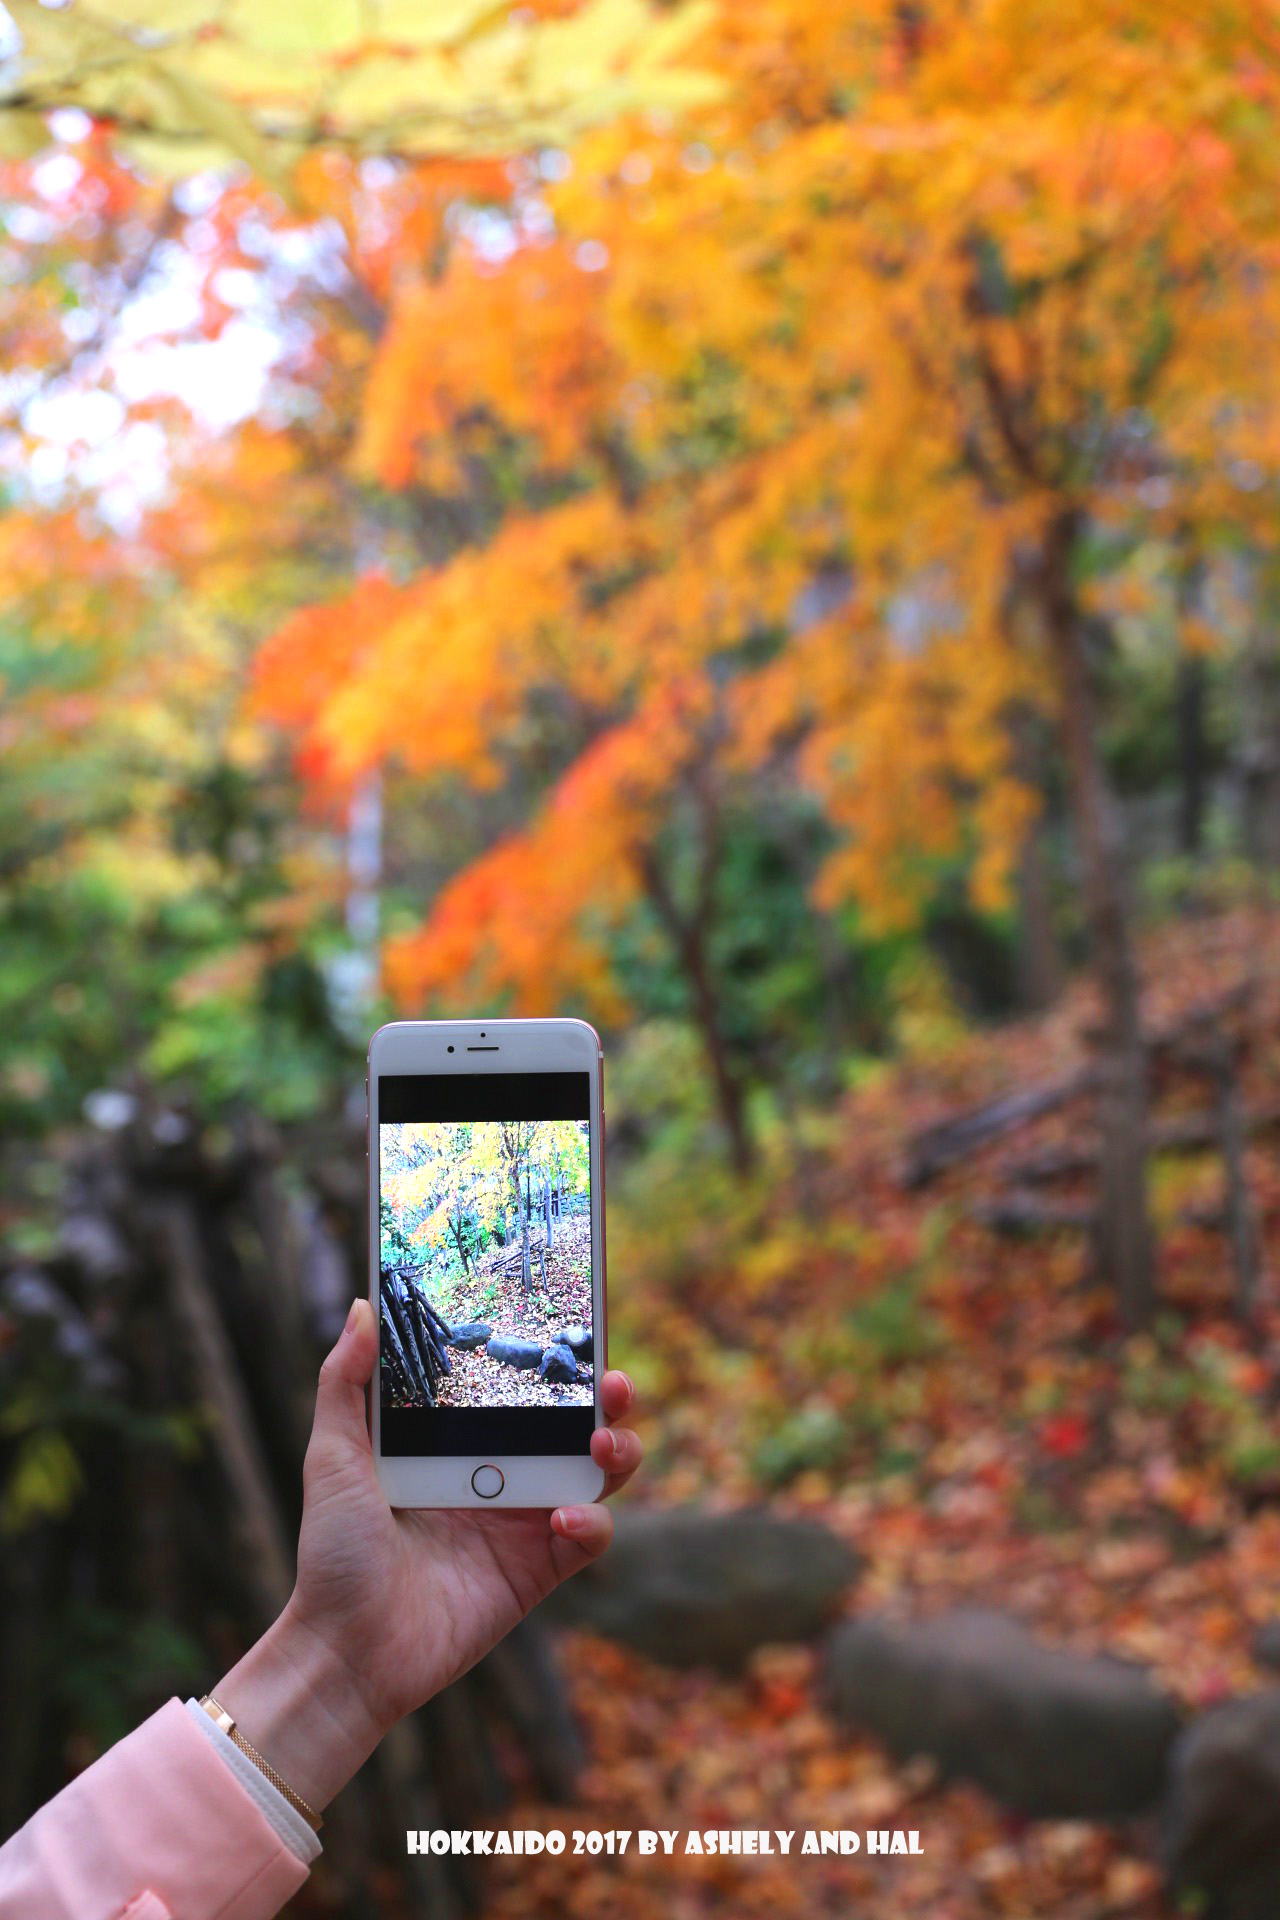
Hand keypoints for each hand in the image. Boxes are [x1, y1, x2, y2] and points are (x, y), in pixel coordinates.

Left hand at [213, 1297, 640, 1811]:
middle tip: (611, 1381)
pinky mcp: (538, 1570)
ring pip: (597, 1472)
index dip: (553, 1357)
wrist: (346, 1649)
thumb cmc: (332, 1554)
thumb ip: (346, 1383)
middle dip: (606, 1395)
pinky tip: (562, 1518)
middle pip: (574, 1421)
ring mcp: (522, 1521)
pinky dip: (591, 1522)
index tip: (574, 1323)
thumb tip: (364, 1307)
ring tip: (602, 1442)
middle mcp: (498, 1474)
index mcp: (456, 1440)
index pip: (518, 1386)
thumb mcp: (332, 1457)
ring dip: (618, 1449)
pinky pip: (588, 1536)